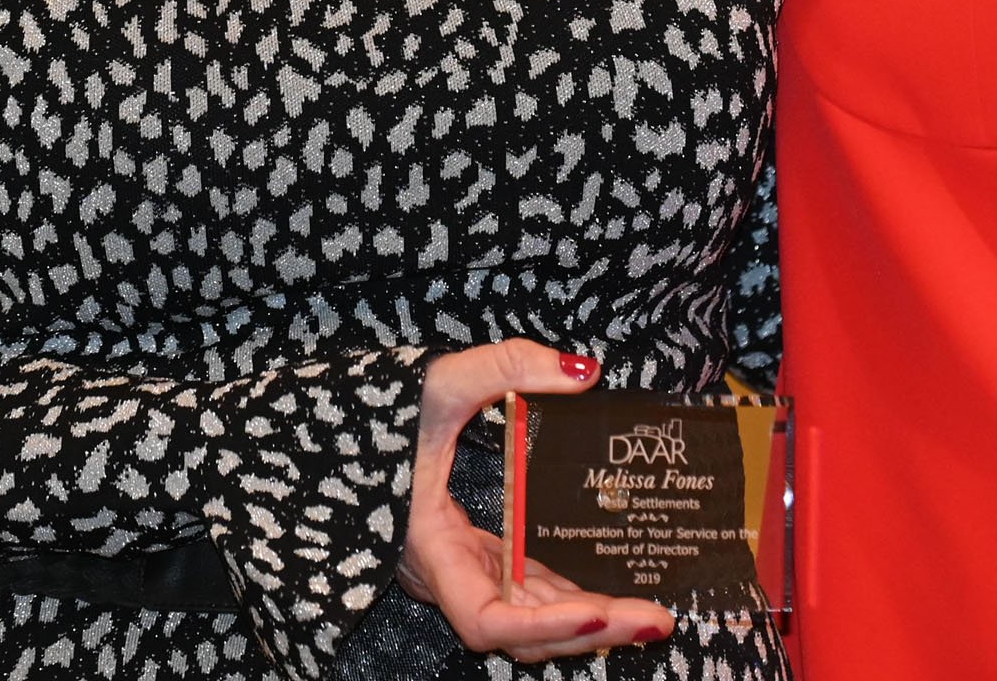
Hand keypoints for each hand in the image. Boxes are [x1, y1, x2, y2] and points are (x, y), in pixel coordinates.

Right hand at [398, 339, 675, 659]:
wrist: (340, 428)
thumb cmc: (380, 412)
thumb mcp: (441, 381)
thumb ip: (508, 366)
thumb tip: (584, 373)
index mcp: (433, 551)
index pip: (486, 620)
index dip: (542, 626)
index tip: (596, 612)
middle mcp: (450, 576)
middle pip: (523, 631)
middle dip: (590, 630)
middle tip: (655, 621)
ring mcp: (465, 570)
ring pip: (530, 616)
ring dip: (587, 619)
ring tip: (650, 613)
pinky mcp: (477, 558)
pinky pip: (526, 591)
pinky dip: (566, 597)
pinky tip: (609, 592)